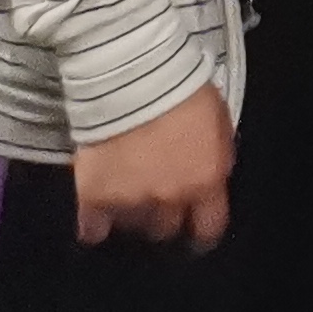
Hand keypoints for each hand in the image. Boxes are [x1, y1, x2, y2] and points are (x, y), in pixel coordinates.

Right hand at [72, 84, 231, 247]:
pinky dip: (95, 224)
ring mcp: (129, 202)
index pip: (209, 229)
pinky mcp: (94, 198)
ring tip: (128, 194)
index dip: (202, 233)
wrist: (134, 78)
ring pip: (132, 227)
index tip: (195, 232)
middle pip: (166, 229)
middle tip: (156, 198)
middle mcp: (169, 199)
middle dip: (164, 216)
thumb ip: (214, 160)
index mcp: (205, 182)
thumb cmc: (184, 91)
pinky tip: (98, 213)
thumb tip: (208, 181)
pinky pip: (93, 230)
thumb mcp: (219, 124)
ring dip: (132, 214)